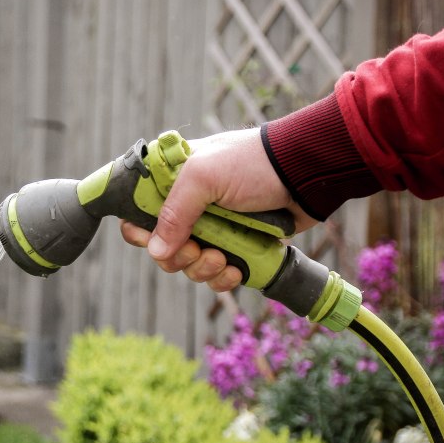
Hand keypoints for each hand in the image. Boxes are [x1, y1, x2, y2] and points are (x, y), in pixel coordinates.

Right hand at [120, 127, 316, 291]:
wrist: (305, 173)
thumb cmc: (253, 163)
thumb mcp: (204, 178)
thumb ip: (174, 212)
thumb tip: (156, 251)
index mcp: (174, 181)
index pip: (138, 211)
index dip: (139, 231)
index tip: (151, 240)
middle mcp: (190, 206)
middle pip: (162, 246)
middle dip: (178, 256)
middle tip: (198, 249)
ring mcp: (213, 227)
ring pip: (189, 264)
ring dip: (202, 269)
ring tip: (223, 259)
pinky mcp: (236, 245)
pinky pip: (216, 274)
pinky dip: (222, 278)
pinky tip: (236, 271)